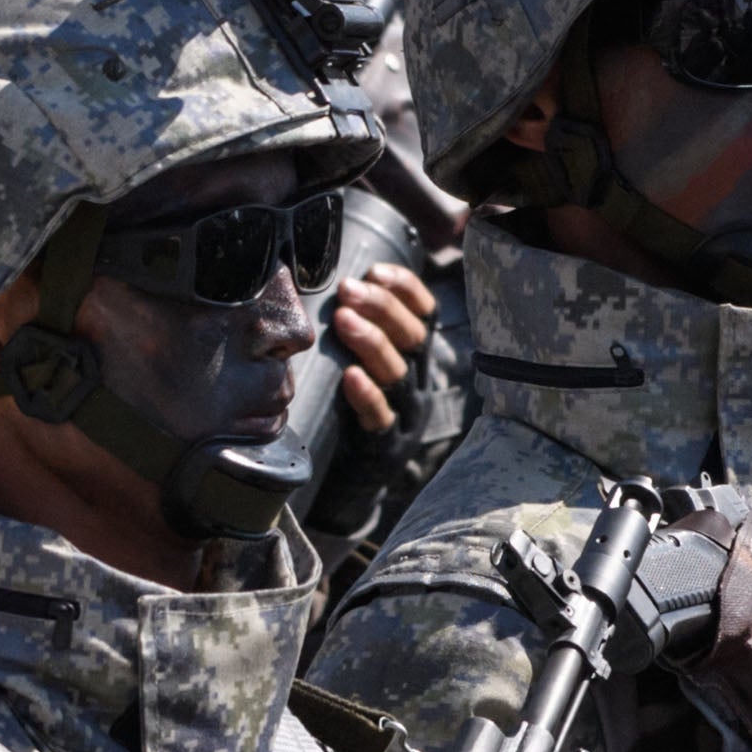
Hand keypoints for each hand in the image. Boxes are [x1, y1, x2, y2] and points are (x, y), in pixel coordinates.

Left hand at [329, 261, 436, 436]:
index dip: (406, 289)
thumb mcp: (363, 367)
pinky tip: (350, 375)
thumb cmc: (351, 411)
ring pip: (398, 374)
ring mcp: (405, 417)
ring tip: (344, 320)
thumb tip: (325, 284)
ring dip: (373, 342)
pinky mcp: (386, 447)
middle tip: (349, 289)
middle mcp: (418, 384)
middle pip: (414, 339)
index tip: (375, 270)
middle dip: (383, 308)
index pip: (425, 315)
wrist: (351, 482)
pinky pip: (381, 418)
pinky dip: (367, 395)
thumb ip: (356, 332)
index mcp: (415, 359)